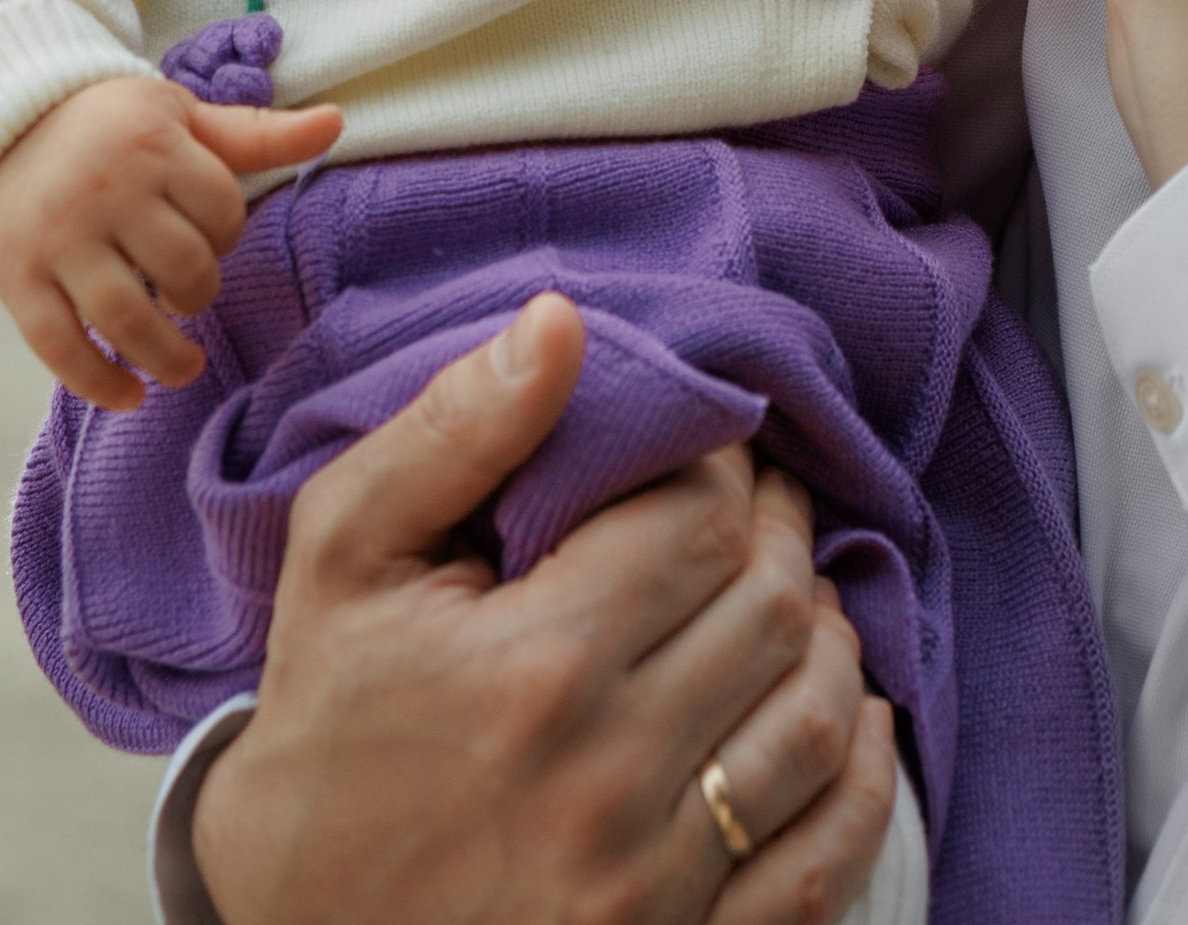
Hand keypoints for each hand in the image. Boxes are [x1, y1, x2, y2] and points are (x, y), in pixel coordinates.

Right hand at [0, 72, 341, 408]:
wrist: (3, 127)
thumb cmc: (114, 129)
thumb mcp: (182, 117)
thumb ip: (258, 132)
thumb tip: (338, 122)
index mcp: (152, 146)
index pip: (220, 209)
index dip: (228, 235)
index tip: (212, 240)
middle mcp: (104, 192)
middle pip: (180, 267)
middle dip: (200, 295)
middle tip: (193, 299)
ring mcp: (56, 238)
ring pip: (124, 315)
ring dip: (164, 357)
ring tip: (181, 368)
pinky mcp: (16, 278)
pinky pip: (59, 345)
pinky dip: (97, 383)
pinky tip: (128, 396)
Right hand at [193, 296, 897, 924]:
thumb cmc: (325, 725)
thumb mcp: (346, 556)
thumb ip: (456, 431)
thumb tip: (563, 320)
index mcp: (534, 666)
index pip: (702, 519)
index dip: (723, 464)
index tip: (707, 450)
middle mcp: (604, 780)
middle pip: (770, 609)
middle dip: (781, 534)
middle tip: (761, 507)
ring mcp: (647, 886)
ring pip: (813, 723)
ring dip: (829, 640)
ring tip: (796, 596)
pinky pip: (820, 866)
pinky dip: (861, 781)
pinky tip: (851, 719)